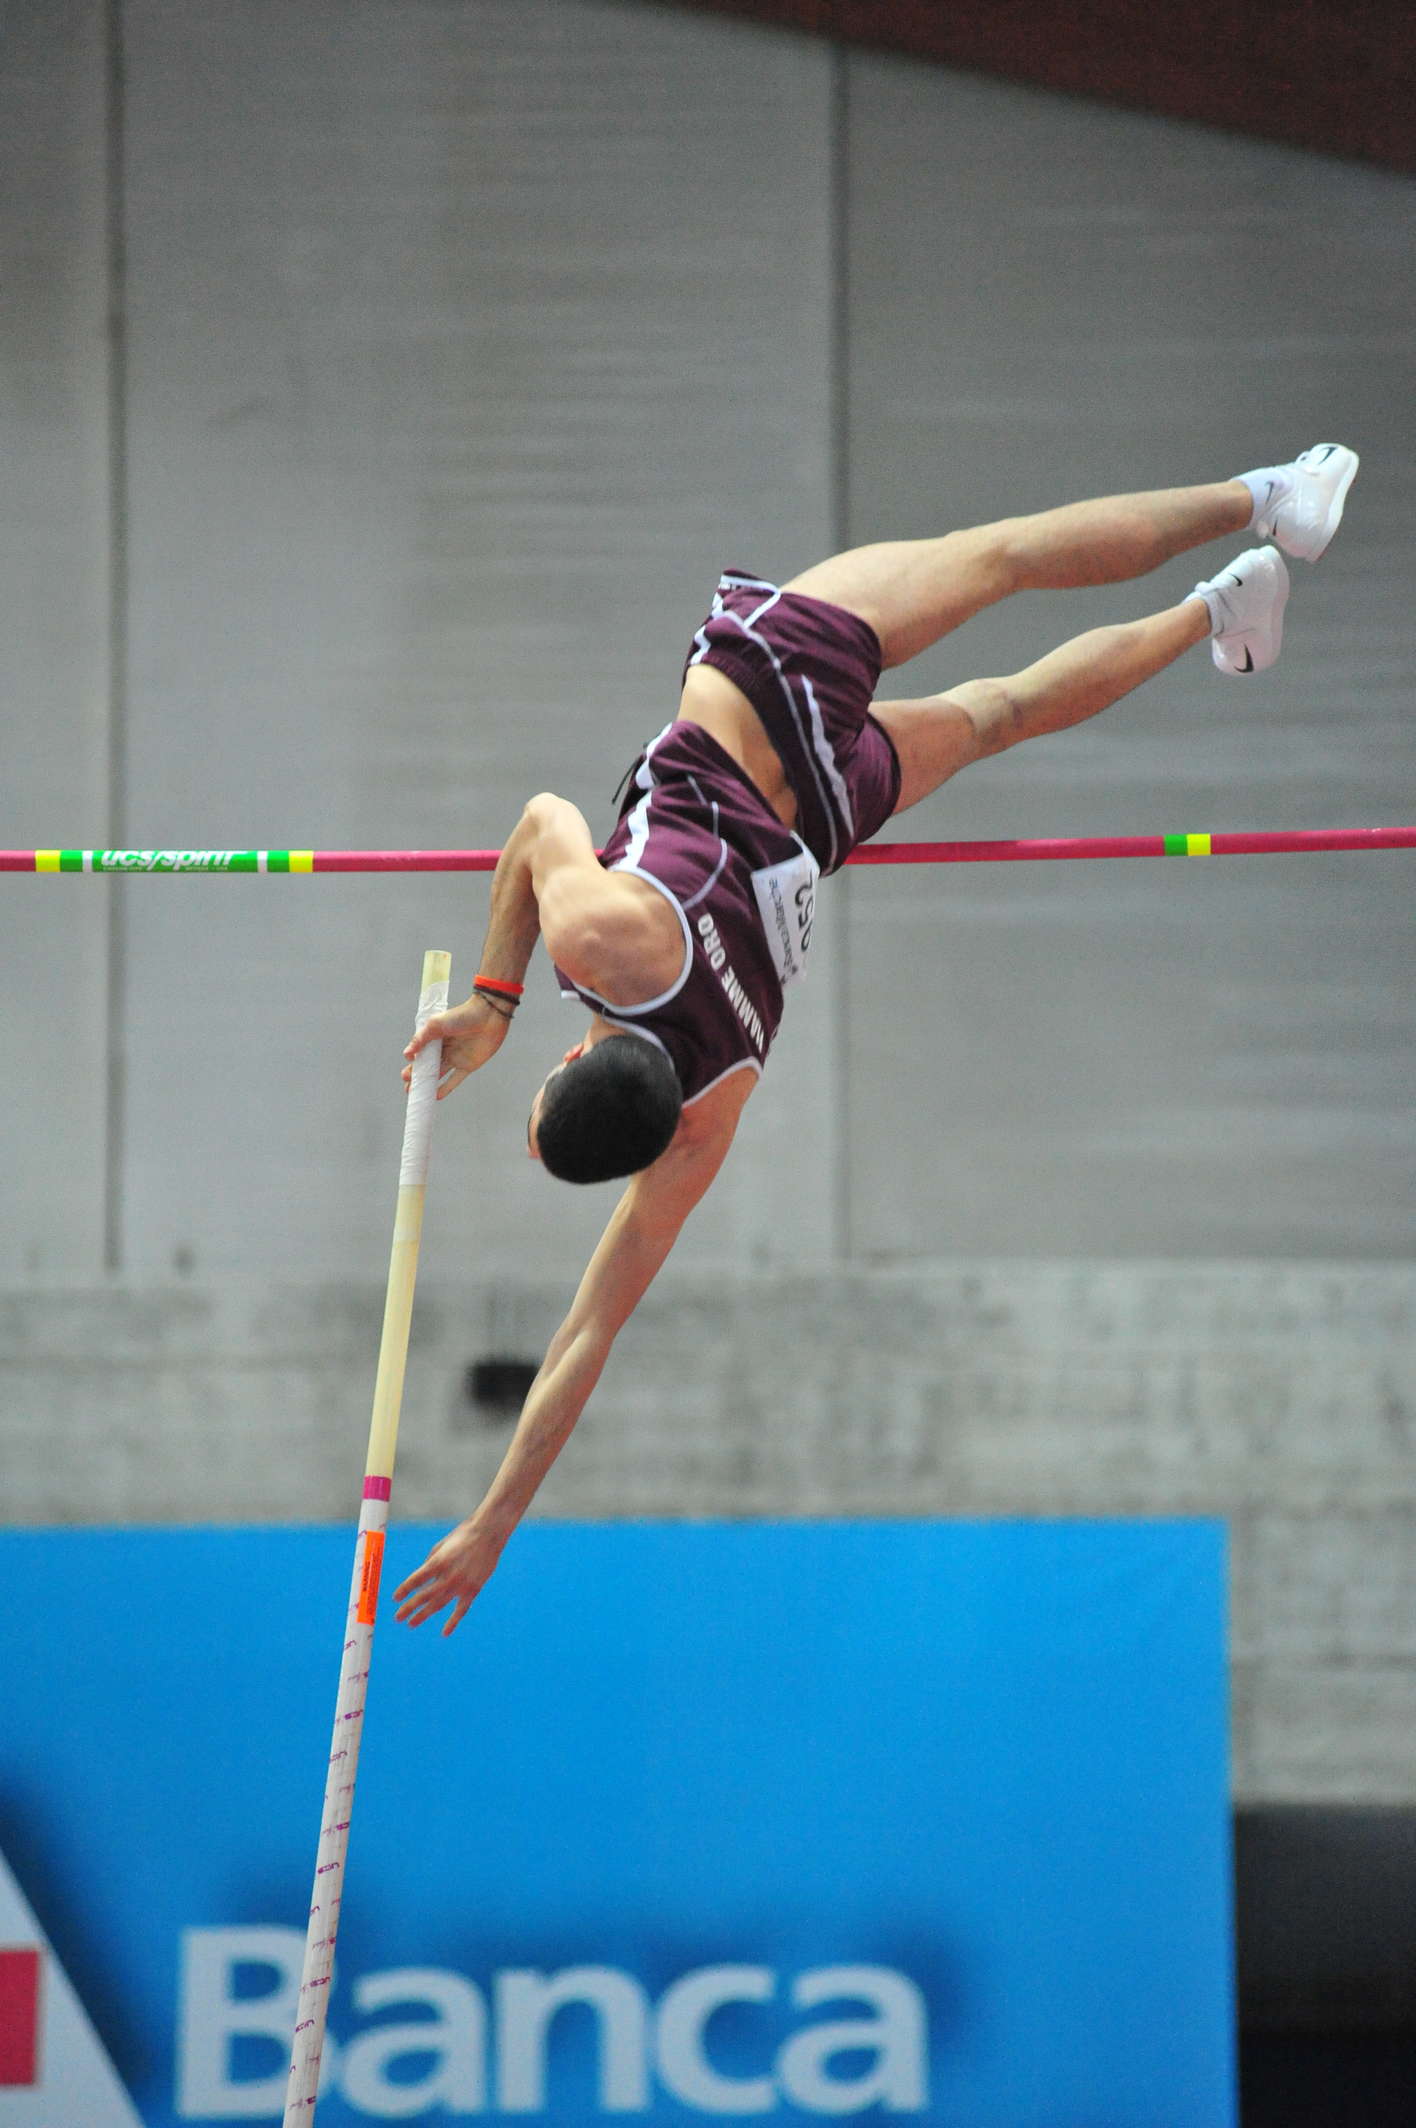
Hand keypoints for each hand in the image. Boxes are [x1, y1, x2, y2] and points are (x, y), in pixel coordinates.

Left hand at [394, 1518, 508, 1634]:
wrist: (489, 1533)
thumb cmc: (463, 1536)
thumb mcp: (441, 1546)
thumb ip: (431, 1563)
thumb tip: (422, 1579)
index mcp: (438, 1562)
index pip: (415, 1580)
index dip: (404, 1590)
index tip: (396, 1598)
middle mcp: (447, 1575)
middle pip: (423, 1596)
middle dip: (409, 1608)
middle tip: (398, 1617)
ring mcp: (461, 1584)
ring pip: (438, 1605)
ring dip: (424, 1615)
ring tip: (411, 1623)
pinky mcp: (474, 1589)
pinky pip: (461, 1610)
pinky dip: (453, 1622)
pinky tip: (445, 1632)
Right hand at [403, 993, 511, 1099]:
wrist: (488, 1016)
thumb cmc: (461, 1015)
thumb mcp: (436, 1024)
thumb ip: (420, 1039)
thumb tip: (406, 1054)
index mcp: (435, 1038)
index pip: (421, 1055)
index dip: (413, 1066)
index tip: (405, 1076)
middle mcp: (445, 1049)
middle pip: (428, 1066)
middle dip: (418, 1077)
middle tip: (408, 1088)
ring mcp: (456, 1058)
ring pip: (439, 1074)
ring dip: (429, 1084)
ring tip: (418, 1094)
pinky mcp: (468, 1065)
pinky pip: (456, 1079)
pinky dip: (446, 1088)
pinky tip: (436, 1096)